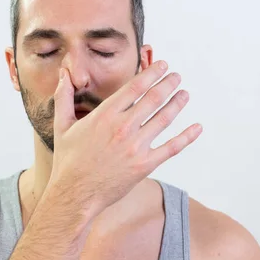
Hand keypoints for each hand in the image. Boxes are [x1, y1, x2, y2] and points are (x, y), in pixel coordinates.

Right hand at [47, 60, 202, 217]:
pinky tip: (197, 127)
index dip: (152, 73)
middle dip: (168, 84)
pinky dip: (187, 137)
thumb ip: (64, 97)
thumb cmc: (68, 160)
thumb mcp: (62, 125)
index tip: (162, 65)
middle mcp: (123, 128)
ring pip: (164, 119)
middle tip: (177, 76)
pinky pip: (171, 148)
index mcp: (105, 115)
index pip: (135, 87)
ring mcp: (136, 147)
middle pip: (154, 99)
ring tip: (185, 94)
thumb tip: (63, 73)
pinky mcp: (145, 165)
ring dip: (178, 104)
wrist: (75, 194)